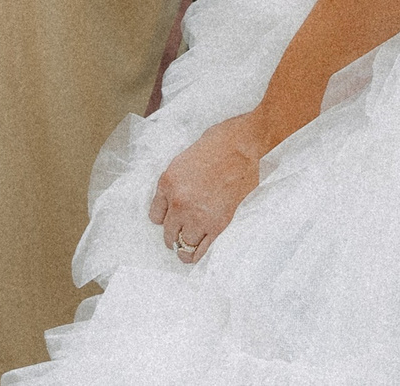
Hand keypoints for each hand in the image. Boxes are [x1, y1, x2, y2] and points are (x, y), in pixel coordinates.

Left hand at [150, 110, 272, 262]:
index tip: (169, 218)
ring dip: (183, 246)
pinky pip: (200, 249)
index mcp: (168, 183)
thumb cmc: (220, 143)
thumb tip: (179, 195)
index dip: (164, 217)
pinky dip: (195, 255)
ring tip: (185, 248)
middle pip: (168, 231)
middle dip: (173, 232)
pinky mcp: (218, 224)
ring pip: (182, 243)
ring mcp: (198, 216)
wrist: (245, 144)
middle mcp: (179, 203)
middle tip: (179, 233)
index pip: (155, 214)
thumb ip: (178, 180)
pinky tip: (193, 256)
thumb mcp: (186, 157)